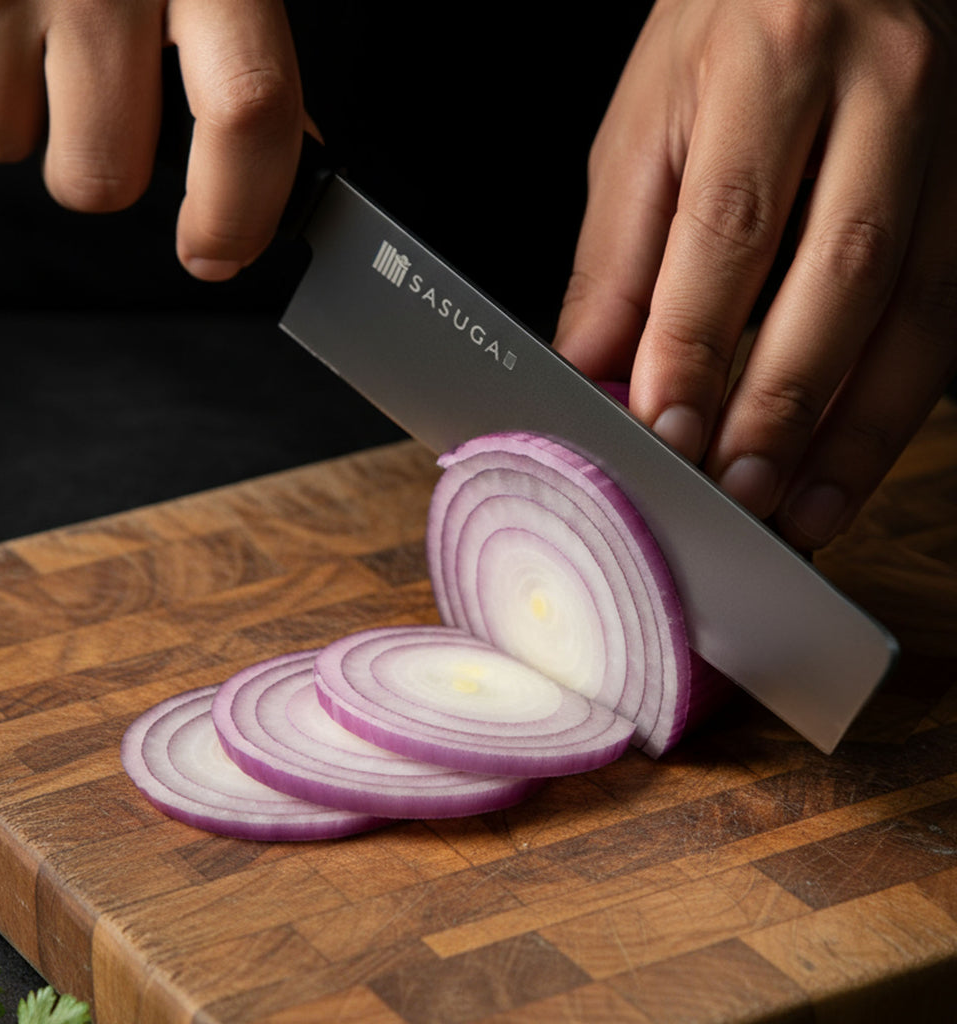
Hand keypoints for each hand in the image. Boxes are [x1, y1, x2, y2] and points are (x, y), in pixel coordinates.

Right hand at [0, 0, 304, 280]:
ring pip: (5, 141)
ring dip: (15, 110)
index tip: (216, 252)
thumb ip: (240, 55)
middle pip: (103, 175)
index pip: (247, 108)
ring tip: (14, 20)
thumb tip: (298, 149)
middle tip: (84, 98)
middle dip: (93, 167)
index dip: (236, 208)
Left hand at [555, 0, 956, 548]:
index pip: (730, 228)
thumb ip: (618, 261)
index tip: (665, 432)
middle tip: (737, 493)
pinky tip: (850, 463)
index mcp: (774, 62)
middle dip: (785, 402)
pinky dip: (894, 405)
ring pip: (916, 309)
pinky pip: (945, 315)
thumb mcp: (645, 133)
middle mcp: (883, 92)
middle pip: (840, 275)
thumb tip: (588, 376)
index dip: (696, 343)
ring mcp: (947, 143)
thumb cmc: (722, 43)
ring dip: (855, 429)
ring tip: (801, 511)